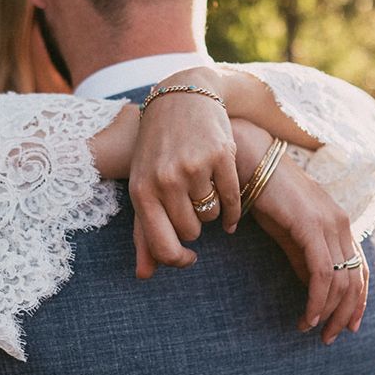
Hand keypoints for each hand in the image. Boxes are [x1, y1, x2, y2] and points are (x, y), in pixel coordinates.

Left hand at [129, 67, 240, 277]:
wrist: (182, 97)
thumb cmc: (158, 148)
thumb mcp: (143, 186)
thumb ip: (144, 232)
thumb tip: (145, 276)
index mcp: (141, 191)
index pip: (162, 246)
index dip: (178, 260)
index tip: (189, 259)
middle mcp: (166, 179)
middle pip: (192, 232)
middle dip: (194, 224)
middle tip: (191, 203)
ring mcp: (194, 166)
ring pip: (212, 216)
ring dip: (211, 209)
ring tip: (202, 187)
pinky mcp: (220, 156)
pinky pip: (233, 200)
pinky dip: (233, 207)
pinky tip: (228, 199)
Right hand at [232, 119, 368, 343]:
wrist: (252, 162)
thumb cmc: (267, 195)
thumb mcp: (290, 233)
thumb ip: (304, 257)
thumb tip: (314, 288)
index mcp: (339, 224)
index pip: (359, 269)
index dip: (357, 301)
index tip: (346, 325)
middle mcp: (341, 223)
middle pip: (355, 280)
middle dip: (344, 314)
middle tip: (328, 338)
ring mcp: (329, 224)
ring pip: (340, 281)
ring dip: (327, 312)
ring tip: (311, 329)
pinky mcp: (311, 226)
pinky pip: (322, 273)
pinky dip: (317, 300)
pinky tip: (307, 316)